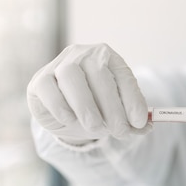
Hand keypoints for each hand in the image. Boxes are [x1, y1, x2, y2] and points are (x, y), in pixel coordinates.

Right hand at [27, 43, 149, 144]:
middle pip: (99, 74)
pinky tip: (71, 120)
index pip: (123, 75)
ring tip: (97, 128)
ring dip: (87, 107)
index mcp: (108, 58)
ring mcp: (59, 64)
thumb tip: (146, 127)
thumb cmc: (97, 107)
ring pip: (71, 76)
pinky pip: (48, 89)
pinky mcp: (39, 80)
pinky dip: (62, 107)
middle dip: (112, 107)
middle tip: (119, 131)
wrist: (66, 112)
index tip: (139, 122)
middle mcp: (84, 55)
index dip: (133, 99)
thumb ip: (132, 120)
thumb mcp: (118, 113)